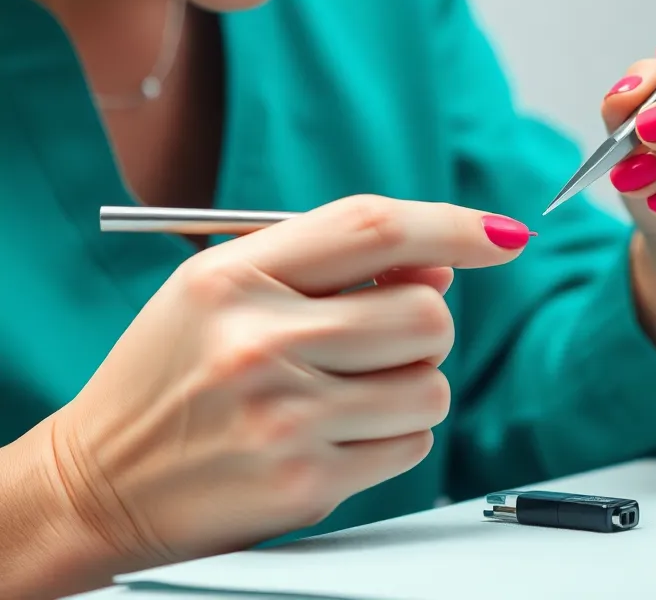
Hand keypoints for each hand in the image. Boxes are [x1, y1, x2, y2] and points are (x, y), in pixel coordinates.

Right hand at [39, 198, 530, 576]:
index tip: (503, 233)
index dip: (453, 225)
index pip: (373, 228)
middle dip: (427, 321)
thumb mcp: (224, 285)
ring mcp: (284, 421)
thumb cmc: (171, 369)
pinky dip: (394, 432)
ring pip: (431, 384)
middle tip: (384, 333)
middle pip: (425, 314)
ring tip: (351, 385)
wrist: (96, 482)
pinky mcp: (303, 486)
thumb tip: (441, 270)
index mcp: (235, 276)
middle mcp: (260, 343)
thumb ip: (329, 262)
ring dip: (414, 380)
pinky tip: (337, 430)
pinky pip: (411, 445)